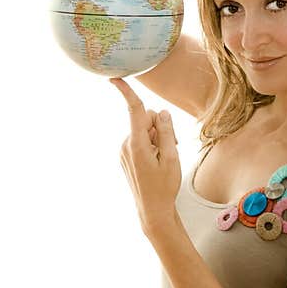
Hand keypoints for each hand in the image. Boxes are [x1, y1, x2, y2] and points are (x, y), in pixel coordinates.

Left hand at [110, 77, 181, 237]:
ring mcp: (124, 151)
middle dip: (159, 126)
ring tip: (165, 157)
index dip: (126, 92)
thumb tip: (161, 112)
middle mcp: (126, 145)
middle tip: (173, 145)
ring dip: (157, 137)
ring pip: (144, 130)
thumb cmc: (164, 186)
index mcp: (137, 144)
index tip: (114, 77)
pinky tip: (157, 160)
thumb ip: (165, 132)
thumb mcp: (171, 158)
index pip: (134, 111)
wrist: (152, 210)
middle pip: (145, 119)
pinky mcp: (126, 155)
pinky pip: (140, 140)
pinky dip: (151, 144)